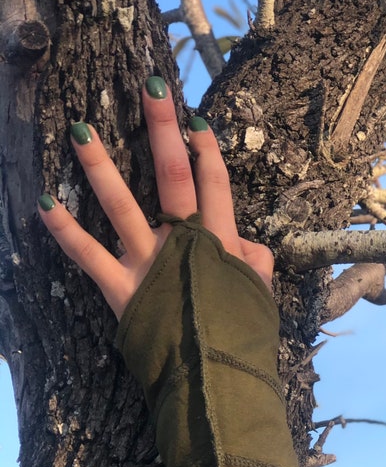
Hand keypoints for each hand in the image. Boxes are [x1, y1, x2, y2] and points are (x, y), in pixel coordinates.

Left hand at [38, 77, 273, 318]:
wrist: (220, 379)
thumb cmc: (243, 337)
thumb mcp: (260, 294)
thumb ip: (250, 259)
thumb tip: (240, 242)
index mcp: (220, 243)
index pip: (213, 184)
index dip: (206, 149)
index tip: (195, 118)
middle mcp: (182, 244)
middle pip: (173, 177)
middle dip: (163, 129)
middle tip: (151, 87)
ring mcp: (148, 265)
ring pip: (121, 205)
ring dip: (100, 166)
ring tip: (80, 128)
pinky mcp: (121, 290)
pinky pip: (88, 256)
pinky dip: (65, 230)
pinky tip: (43, 202)